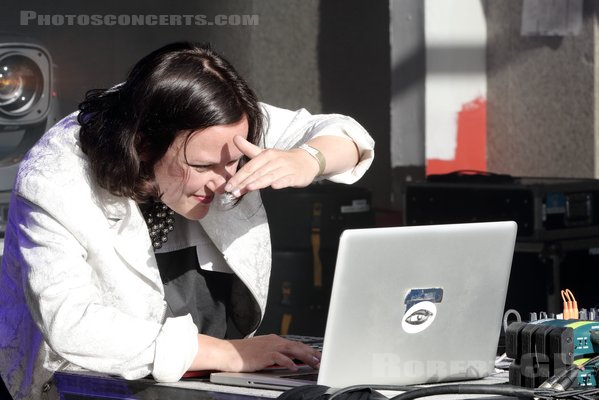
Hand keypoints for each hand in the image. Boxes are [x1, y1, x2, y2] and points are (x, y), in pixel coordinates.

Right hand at [192, 334, 320, 371]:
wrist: (227, 352)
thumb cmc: (242, 354)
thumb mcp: (261, 351)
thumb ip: (273, 354)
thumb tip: (285, 360)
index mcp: (273, 340)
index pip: (294, 344)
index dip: (307, 349)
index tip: (317, 354)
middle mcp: (273, 341)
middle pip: (296, 345)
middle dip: (310, 352)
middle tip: (321, 358)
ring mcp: (269, 347)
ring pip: (292, 350)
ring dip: (304, 356)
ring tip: (314, 362)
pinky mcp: (264, 354)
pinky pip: (279, 358)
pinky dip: (288, 362)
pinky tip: (294, 367)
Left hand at [224, 136, 319, 196]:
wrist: (306, 161)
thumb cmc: (281, 160)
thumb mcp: (264, 153)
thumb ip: (249, 149)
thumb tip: (234, 137)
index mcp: (266, 155)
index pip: (250, 167)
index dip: (238, 177)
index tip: (228, 186)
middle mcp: (275, 160)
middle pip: (257, 173)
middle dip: (244, 182)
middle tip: (232, 191)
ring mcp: (286, 168)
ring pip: (270, 176)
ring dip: (259, 182)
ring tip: (248, 188)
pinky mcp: (295, 176)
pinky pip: (287, 179)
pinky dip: (281, 182)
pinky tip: (274, 187)